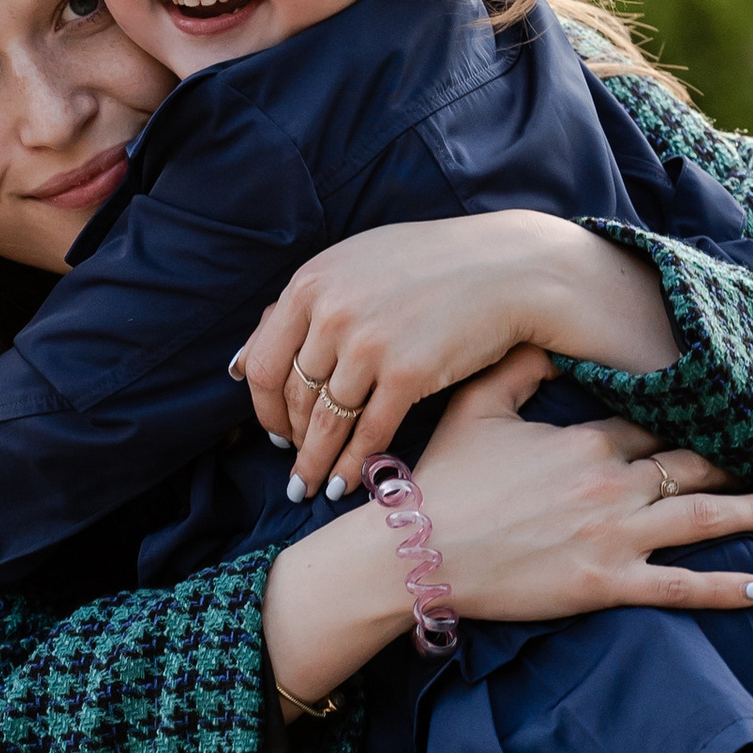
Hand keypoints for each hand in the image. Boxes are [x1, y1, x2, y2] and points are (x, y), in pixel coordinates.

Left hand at [233, 213, 676, 498]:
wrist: (508, 268)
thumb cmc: (434, 266)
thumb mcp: (356, 264)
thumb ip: (305, 306)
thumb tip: (244, 360)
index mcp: (312, 282)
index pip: (266, 363)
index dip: (264, 408)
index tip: (274, 432)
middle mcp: (333, 311)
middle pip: (296, 397)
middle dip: (293, 441)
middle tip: (295, 469)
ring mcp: (369, 342)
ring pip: (328, 421)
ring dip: (316, 463)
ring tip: (312, 489)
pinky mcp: (408, 372)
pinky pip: (370, 432)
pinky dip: (355, 465)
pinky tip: (349, 485)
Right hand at [416, 350, 752, 625]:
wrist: (419, 550)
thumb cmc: (444, 479)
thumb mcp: (475, 404)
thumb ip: (518, 365)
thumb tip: (555, 337)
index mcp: (586, 440)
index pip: (655, 422)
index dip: (692, 415)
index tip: (729, 410)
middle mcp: (611, 484)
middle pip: (693, 465)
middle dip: (739, 460)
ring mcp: (615, 537)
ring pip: (701, 519)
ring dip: (752, 513)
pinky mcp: (607, 583)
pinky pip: (680, 587)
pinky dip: (725, 589)